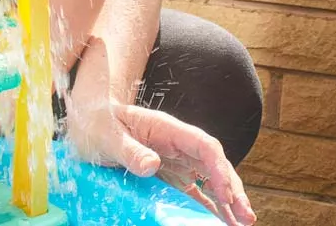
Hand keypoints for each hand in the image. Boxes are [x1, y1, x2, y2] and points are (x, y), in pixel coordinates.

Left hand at [66, 95, 255, 225]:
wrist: (89, 119)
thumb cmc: (98, 122)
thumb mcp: (109, 136)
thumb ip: (129, 150)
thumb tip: (151, 164)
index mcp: (167, 129)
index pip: (204, 146)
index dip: (219, 169)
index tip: (227, 194)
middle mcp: (178, 144)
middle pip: (214, 165)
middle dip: (232, 190)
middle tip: (246, 216)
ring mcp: (176, 159)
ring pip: (210, 179)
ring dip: (227, 200)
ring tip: (242, 223)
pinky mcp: (170, 173)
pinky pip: (195, 189)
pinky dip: (210, 204)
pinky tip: (221, 220)